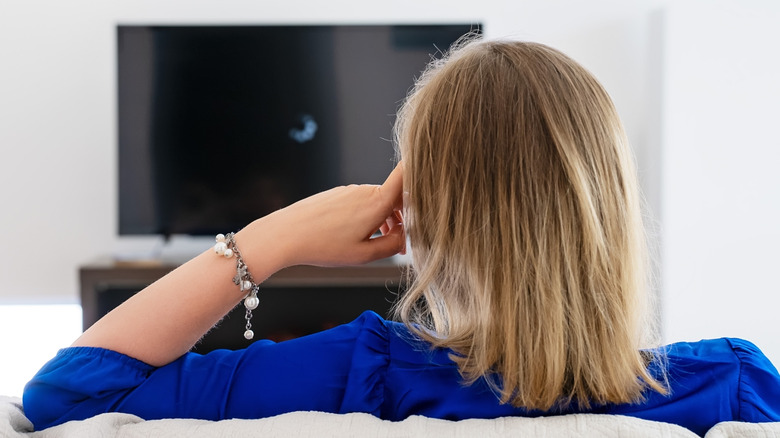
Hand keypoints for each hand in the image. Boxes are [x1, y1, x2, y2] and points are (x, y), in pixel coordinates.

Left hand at [241, 164, 405, 268]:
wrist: (286, 234)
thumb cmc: (323, 246)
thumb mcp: (364, 255)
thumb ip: (392, 246)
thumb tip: (405, 237)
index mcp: (378, 203)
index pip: (406, 175)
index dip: (421, 171)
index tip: (432, 177)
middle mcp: (366, 190)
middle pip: (395, 197)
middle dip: (403, 218)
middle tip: (399, 244)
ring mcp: (351, 190)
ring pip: (378, 201)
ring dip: (384, 219)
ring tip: (375, 244)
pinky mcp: (338, 194)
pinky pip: (362, 202)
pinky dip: (367, 217)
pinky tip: (356, 236)